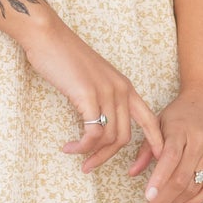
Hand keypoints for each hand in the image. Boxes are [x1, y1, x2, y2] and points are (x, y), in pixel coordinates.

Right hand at [22, 17, 163, 174]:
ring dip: (91, 153)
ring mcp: (106, 92)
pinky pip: (92, 133)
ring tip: (74, 154)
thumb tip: (97, 123)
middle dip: (107, 157)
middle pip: (124, 137)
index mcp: (125, 86)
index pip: (149, 119)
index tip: (155, 161)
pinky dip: (81, 145)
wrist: (47, 37)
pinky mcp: (88, 96)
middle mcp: (121, 90)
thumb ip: (101, 98)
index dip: (155, 142)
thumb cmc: (65, 57)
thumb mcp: (92, 79)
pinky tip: (69, 147)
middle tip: (89, 166)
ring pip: (108, 138)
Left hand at [128, 84, 202, 202]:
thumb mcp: (158, 122)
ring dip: (176, 202)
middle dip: (162, 200)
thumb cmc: (180, 112)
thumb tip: (132, 173)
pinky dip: (196, 200)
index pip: (170, 159)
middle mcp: (200, 142)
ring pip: (195, 186)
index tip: (147, 197)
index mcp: (181, 130)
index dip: (159, 180)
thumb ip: (146, 148)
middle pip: (182, 178)